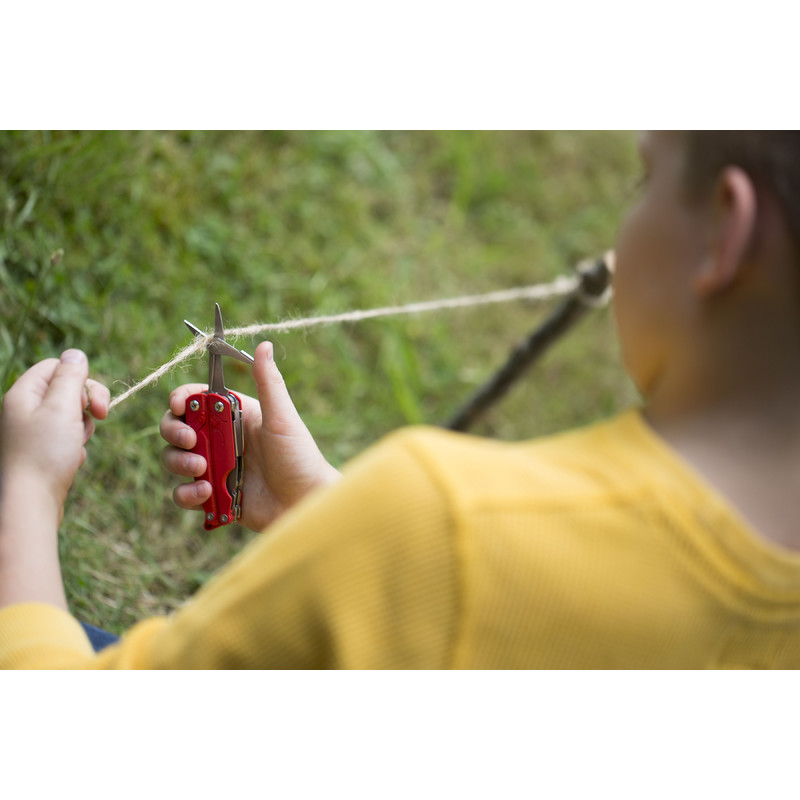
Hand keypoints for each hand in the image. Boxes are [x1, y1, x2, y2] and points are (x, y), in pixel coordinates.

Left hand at [0, 350, 109, 511]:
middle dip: (87, 402)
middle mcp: (23, 409)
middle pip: (65, 389)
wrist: (30, 503)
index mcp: (23, 394)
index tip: (95, 401)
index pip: (56, 367)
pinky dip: (75, 443)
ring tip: (78, 443)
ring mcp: (31, 431)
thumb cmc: (44, 454)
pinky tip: (71, 457)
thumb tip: (75, 354)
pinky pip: (65, 435)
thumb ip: (71, 377)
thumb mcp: (62, 407)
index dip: (81, 378)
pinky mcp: (39, 450)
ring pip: (69, 414)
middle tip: (101, 416)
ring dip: (82, 425)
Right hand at [160, 341, 340, 531]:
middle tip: (191, 440)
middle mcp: (219, 439)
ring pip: (174, 459)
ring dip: (179, 463)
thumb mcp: (282, 418)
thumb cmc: (300, 457)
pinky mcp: (212, 496)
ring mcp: (214, 468)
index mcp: (233, 415)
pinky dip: (187, 494)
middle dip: (174, 431)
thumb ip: (269, 383)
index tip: (179, 405)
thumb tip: (264, 343)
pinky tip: (206, 493)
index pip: (195, 398)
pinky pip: (183, 493)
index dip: (180, 398)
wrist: (305, 504)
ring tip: (202, 471)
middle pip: (176, 427)